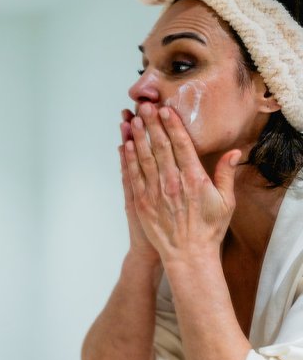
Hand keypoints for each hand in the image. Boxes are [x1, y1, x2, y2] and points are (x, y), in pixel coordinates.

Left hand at [124, 102, 239, 262]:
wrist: (188, 254)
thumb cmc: (208, 228)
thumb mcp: (225, 202)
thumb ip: (226, 175)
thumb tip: (234, 153)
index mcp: (194, 179)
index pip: (181, 146)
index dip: (172, 126)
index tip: (166, 110)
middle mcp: (172, 182)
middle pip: (160, 147)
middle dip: (152, 124)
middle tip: (145, 105)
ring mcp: (154, 192)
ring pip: (143, 158)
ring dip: (137, 137)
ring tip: (132, 119)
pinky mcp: (141, 202)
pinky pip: (133, 176)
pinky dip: (128, 159)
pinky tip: (124, 145)